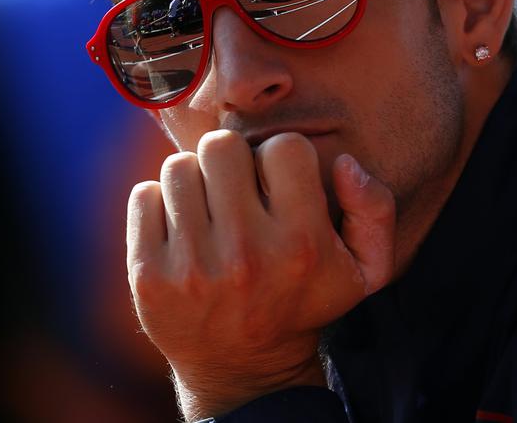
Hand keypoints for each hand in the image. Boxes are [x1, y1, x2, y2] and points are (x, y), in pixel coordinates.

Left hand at [126, 129, 395, 420]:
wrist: (243, 370)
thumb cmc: (302, 303)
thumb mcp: (362, 269)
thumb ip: (373, 209)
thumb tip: (346, 163)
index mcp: (301, 244)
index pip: (284, 147)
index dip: (279, 161)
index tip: (275, 187)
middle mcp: (245, 253)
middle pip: (222, 146)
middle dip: (230, 163)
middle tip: (235, 193)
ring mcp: (191, 265)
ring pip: (178, 166)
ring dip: (193, 182)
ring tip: (207, 213)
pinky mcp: (148, 275)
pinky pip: (143, 196)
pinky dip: (158, 206)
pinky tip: (179, 231)